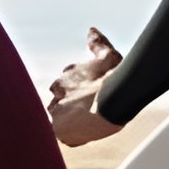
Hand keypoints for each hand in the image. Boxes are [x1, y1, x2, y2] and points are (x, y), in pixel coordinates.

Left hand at [44, 26, 123, 149]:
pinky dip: (73, 136)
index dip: (72, 91)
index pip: (60, 87)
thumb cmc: (112, 75)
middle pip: (57, 104)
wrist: (112, 98)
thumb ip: (96, 44)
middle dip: (68, 106)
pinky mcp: (62, 131)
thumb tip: (92, 31)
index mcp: (63, 80)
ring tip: (85, 124)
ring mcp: (57, 114)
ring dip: (69, 121)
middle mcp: (56, 96)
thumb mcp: (106, 54)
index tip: (84, 94)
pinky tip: (85, 133)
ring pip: (59, 120)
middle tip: (84, 111)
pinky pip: (65, 137)